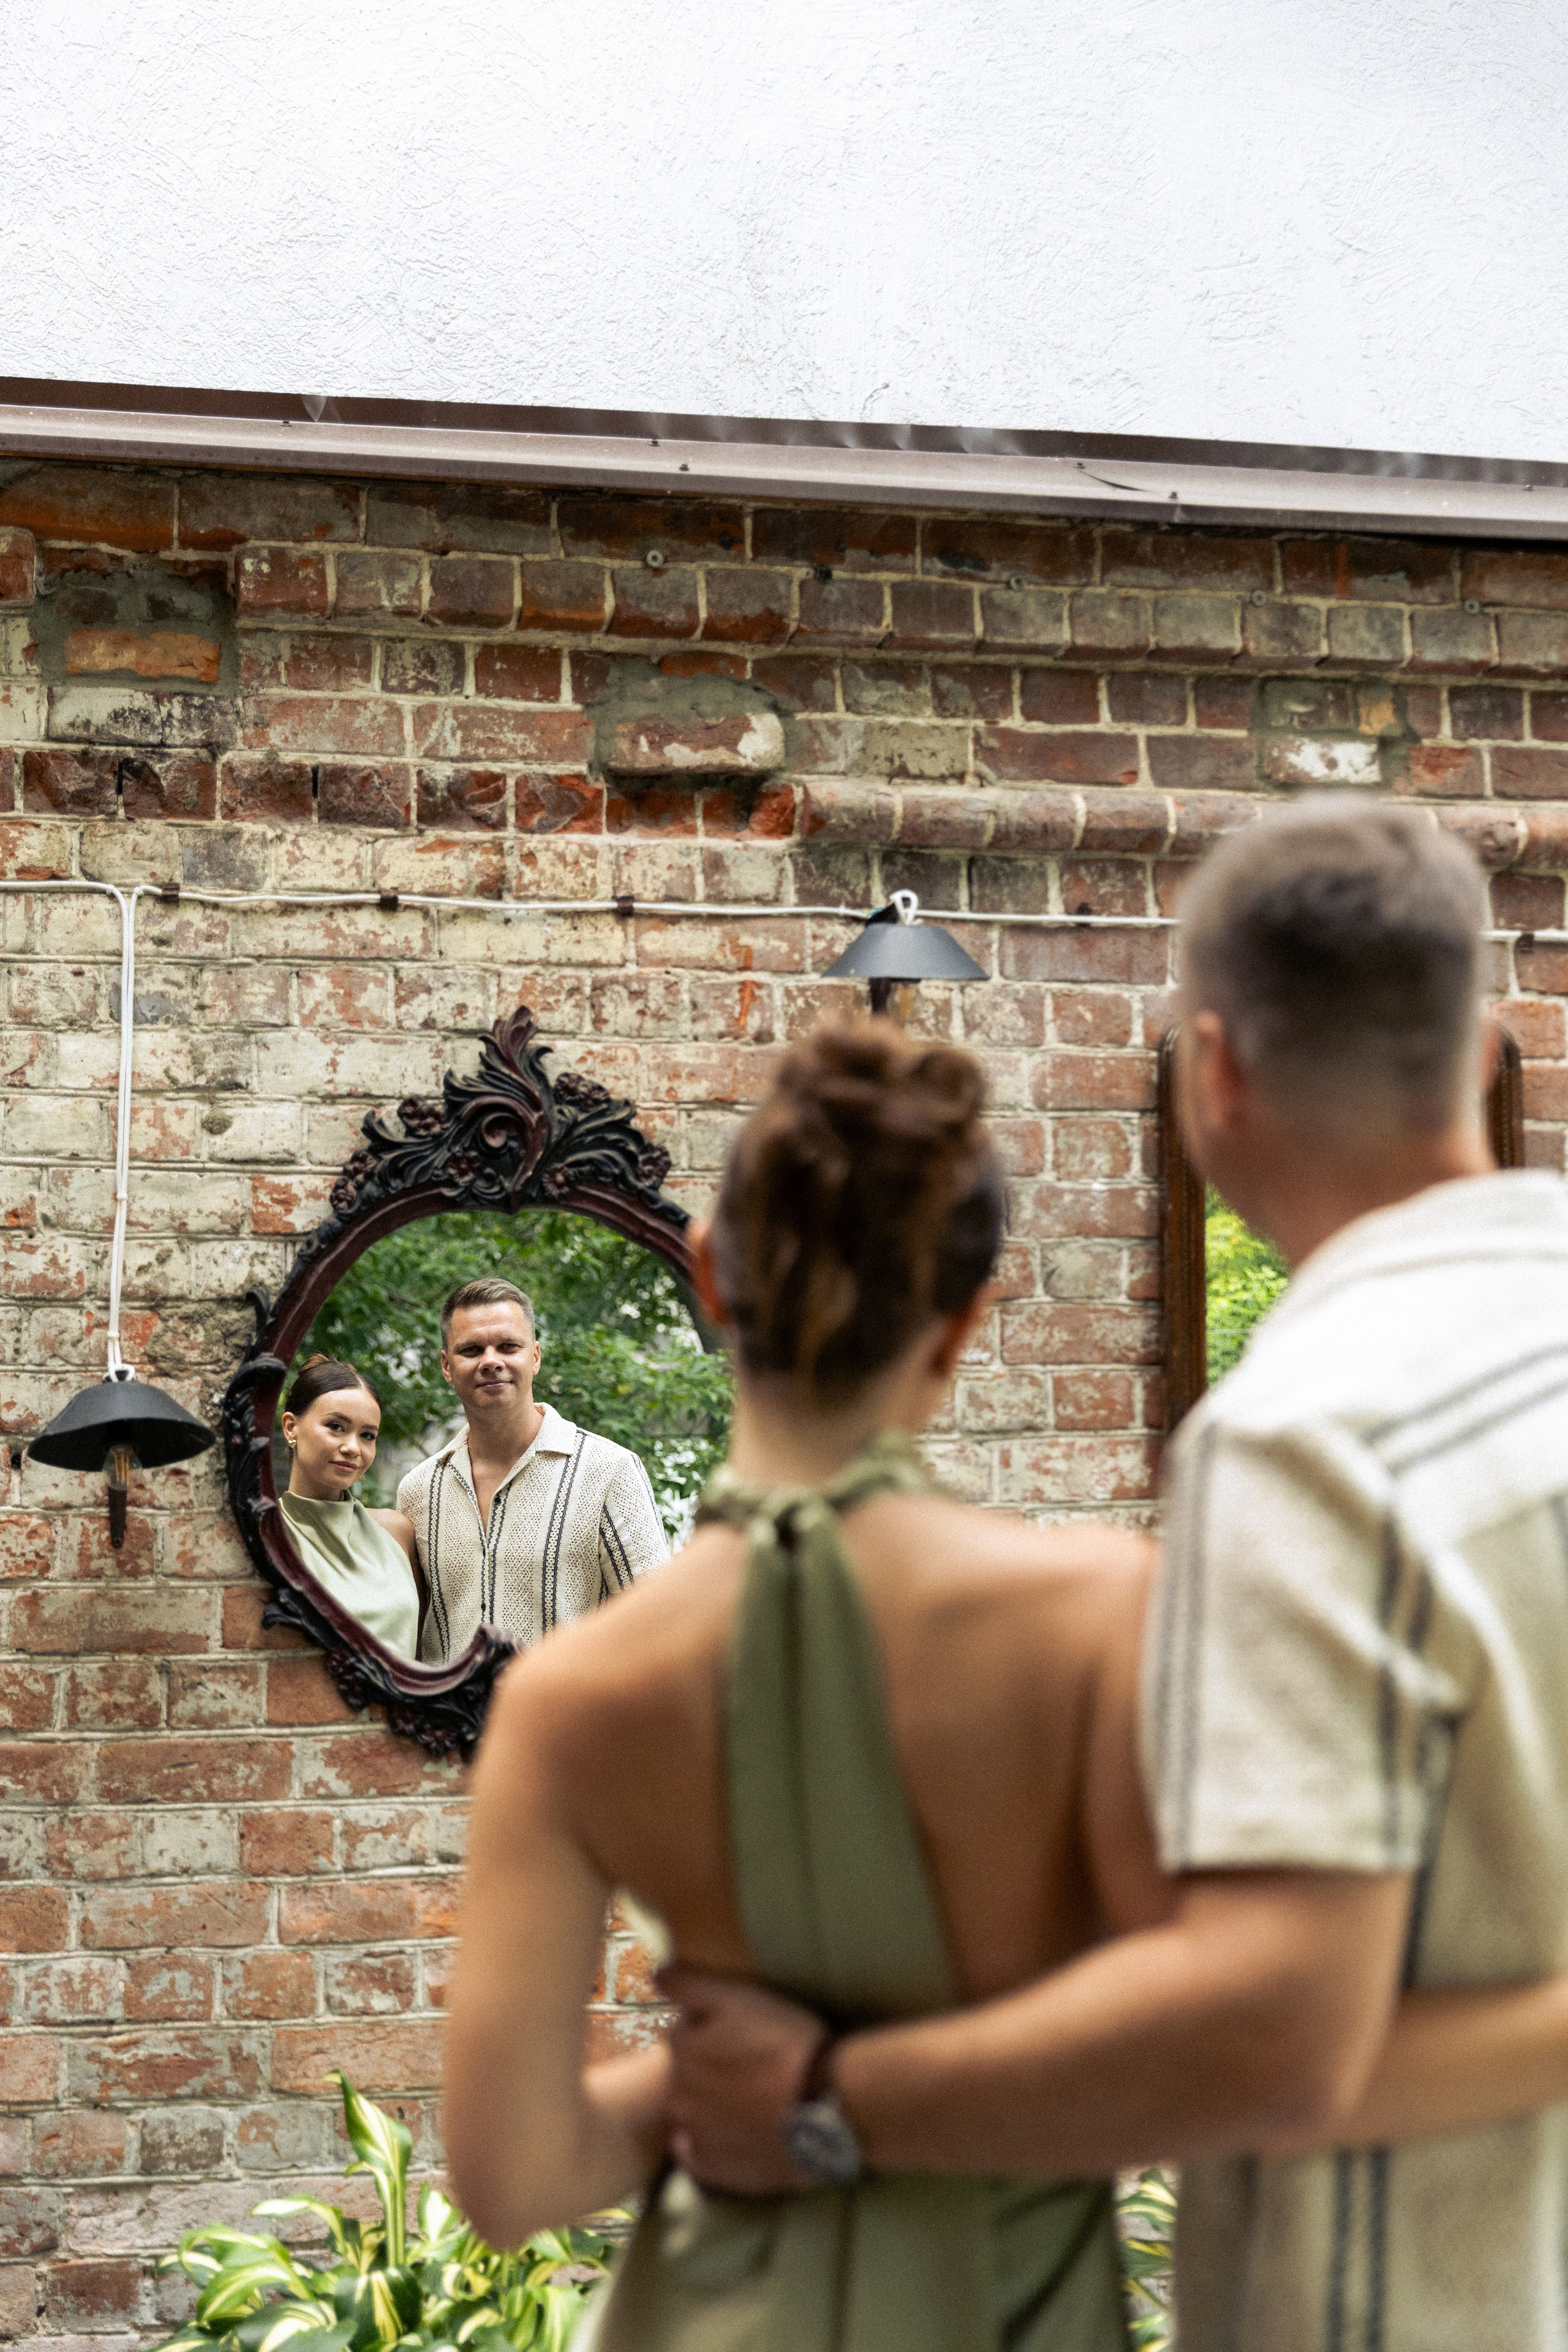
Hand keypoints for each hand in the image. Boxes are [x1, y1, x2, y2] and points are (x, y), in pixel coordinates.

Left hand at [659, 1965, 829, 2194]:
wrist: (827, 2107)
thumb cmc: (785, 2044)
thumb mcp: (738, 1998)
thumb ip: (690, 1985)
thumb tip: (655, 1974)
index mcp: (682, 2050)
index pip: (683, 2031)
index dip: (710, 2028)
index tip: (740, 2031)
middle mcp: (679, 2094)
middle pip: (685, 2072)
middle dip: (707, 2066)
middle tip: (749, 2064)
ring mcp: (697, 2135)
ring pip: (691, 2112)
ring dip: (709, 2103)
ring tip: (749, 2097)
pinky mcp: (717, 2169)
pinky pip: (699, 2154)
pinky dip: (710, 2143)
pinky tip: (736, 2131)